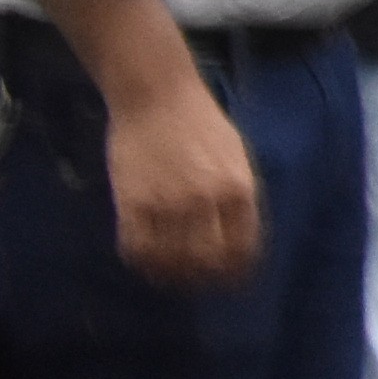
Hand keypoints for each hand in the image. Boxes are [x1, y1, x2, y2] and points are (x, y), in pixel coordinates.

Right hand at [106, 76, 265, 288]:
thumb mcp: (236, 157)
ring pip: (171, 260)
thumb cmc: (201, 123)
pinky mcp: (133, 202)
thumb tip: (237, 236)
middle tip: (194, 281)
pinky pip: (136, 247)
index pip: (244, 249)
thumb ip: (238, 196)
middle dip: (203, 278)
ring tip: (167, 276)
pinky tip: (143, 261)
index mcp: (240, 189)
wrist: (158, 95)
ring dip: (170, 275)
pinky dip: (141, 261)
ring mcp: (170, 203)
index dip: (236, 273)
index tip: (229, 282)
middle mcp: (208, 201)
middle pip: (208, 261)